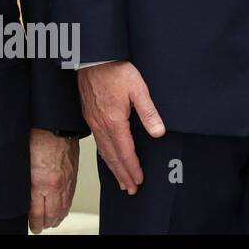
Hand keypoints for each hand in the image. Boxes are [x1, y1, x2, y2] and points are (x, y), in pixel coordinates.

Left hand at [28, 129, 78, 233]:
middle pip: (54, 212)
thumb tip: (27, 198)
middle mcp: (57, 184)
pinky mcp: (74, 172)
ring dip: (59, 215)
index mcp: (43, 184)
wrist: (56, 125)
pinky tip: (66, 205)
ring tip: (54, 221)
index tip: (34, 227)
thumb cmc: (39, 139)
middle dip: (47, 222)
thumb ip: (28, 185)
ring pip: (65, 204)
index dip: (35, 223)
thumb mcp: (25, 167)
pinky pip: (72, 193)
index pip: (38, 212)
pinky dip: (68, 204)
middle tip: (42, 227)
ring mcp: (68, 178)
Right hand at [78, 61, 164, 194]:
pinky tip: (109, 158)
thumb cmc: (117, 71)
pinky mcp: (90, 117)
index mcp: (114, 121)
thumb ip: (149, 112)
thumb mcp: (139, 90)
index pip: (125, 152)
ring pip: (103, 151)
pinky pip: (98, 142)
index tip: (138, 180)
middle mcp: (101, 125)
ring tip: (120, 180)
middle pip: (112, 156)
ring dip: (113, 168)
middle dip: (122, 174)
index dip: (132, 168)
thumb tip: (159, 133)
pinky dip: (105, 155)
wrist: (94, 59)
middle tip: (130, 189)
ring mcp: (93, 122)